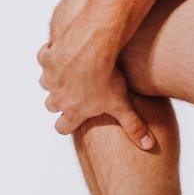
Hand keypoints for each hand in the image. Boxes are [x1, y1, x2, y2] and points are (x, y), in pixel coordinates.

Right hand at [36, 25, 155, 151]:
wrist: (93, 49)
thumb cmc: (108, 77)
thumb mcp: (122, 103)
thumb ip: (134, 126)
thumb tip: (148, 146)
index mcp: (72, 111)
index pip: (62, 127)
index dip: (67, 124)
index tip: (73, 119)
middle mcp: (57, 97)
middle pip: (51, 105)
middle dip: (60, 100)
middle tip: (74, 91)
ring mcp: (50, 77)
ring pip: (46, 82)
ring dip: (56, 77)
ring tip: (71, 70)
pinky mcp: (47, 57)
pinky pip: (45, 57)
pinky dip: (52, 52)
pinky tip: (64, 48)